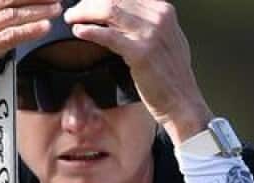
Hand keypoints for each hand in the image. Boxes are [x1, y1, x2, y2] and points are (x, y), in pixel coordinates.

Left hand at [63, 0, 212, 143]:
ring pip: (109, 11)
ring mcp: (151, 34)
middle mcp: (159, 17)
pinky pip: (108, 35)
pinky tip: (78, 31)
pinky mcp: (140, 52)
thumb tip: (123, 15)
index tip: (86, 4)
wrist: (182, 102)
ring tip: (71, 18)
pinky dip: (90, 31)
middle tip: (73, 11)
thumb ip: (149, 24)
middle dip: (89, 3)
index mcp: (164, 11)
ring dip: (84, 13)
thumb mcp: (166, 40)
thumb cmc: (170, 77)